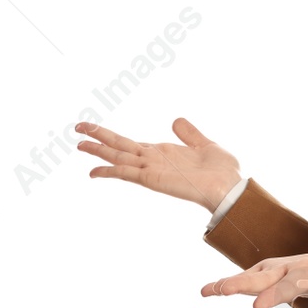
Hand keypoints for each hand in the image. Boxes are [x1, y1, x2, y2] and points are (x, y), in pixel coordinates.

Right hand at [75, 117, 240, 210]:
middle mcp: (153, 161)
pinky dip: (110, 171)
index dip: (112, 137)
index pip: (130, 144)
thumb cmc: (223, 171)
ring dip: (98, 151)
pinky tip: (93, 171)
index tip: (94, 130)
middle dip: (98, 139)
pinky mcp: (153, 179)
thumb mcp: (205, 144)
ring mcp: (151, 170)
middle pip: (119, 147)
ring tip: (78, 144)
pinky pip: (127, 173)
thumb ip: (189, 133)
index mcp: (162, 153)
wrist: (231, 187)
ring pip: (118, 157)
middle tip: (76, 129)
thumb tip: (175, 120)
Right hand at [199, 245, 307, 307]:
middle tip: (221, 291)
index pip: (294, 281)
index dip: (276, 293)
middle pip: (265, 275)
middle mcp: (292, 267)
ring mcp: (281, 272)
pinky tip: (211, 290)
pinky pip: (251, 282)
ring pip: (253, 277)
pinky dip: (230, 285)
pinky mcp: (274, 280)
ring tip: (208, 291)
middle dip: (243, 283)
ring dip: (231, 283)